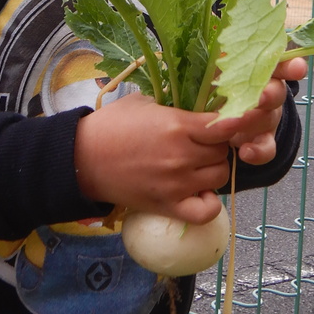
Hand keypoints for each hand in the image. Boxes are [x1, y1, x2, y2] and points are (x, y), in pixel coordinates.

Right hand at [74, 92, 233, 223]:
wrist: (83, 157)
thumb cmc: (112, 125)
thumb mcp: (145, 102)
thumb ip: (176, 105)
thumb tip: (200, 105)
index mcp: (178, 125)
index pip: (226, 126)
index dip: (231, 124)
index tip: (226, 123)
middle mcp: (182, 155)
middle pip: (224, 152)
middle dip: (218, 146)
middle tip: (203, 144)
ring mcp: (177, 184)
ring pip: (220, 177)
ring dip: (213, 170)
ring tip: (198, 165)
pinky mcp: (168, 206)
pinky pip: (206, 211)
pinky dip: (209, 203)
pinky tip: (199, 192)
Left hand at [214, 56, 307, 167]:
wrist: (219, 114)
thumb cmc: (219, 82)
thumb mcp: (220, 66)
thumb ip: (223, 56)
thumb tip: (215, 41)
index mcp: (261, 69)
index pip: (281, 63)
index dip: (291, 66)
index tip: (297, 68)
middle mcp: (270, 92)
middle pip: (277, 92)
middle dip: (270, 94)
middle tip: (260, 97)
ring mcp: (268, 118)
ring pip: (269, 119)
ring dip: (255, 120)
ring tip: (236, 122)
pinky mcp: (262, 141)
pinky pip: (267, 148)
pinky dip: (257, 152)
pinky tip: (245, 153)